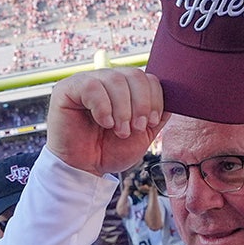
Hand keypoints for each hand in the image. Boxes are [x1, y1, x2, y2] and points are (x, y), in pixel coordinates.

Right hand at [46, 68, 166, 175]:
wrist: (85, 170)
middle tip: (136, 128)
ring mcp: (86, 81)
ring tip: (119, 130)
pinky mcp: (68, 89)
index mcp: (125, 88)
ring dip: (123, 109)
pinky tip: (105, 123)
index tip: (152, 122)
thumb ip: (158, 115)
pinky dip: (103, 107)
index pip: (148, 77)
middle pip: (134, 75)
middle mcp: (106, 79)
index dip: (155, 99)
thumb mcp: (143, 134)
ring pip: (115, 80)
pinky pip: (92, 86)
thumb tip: (176, 99)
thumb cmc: (110, 151)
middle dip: (141, 104)